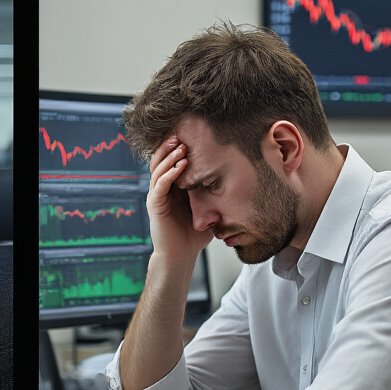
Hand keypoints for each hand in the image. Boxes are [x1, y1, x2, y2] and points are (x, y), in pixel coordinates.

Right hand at [145, 137, 212, 264]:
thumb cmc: (194, 234)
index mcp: (172, 188)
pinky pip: (160, 185)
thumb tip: (235, 179)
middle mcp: (161, 189)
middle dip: (169, 146)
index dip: (176, 148)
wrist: (181, 255)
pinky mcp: (155, 205)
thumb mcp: (206, 208)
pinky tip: (180, 166)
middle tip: (179, 133)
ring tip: (181, 146)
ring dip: (169, 157)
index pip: (170, 162)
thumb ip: (212, 194)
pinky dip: (169, 174)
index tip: (189, 135)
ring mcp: (156, 196)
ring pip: (158, 170)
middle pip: (160, 161)